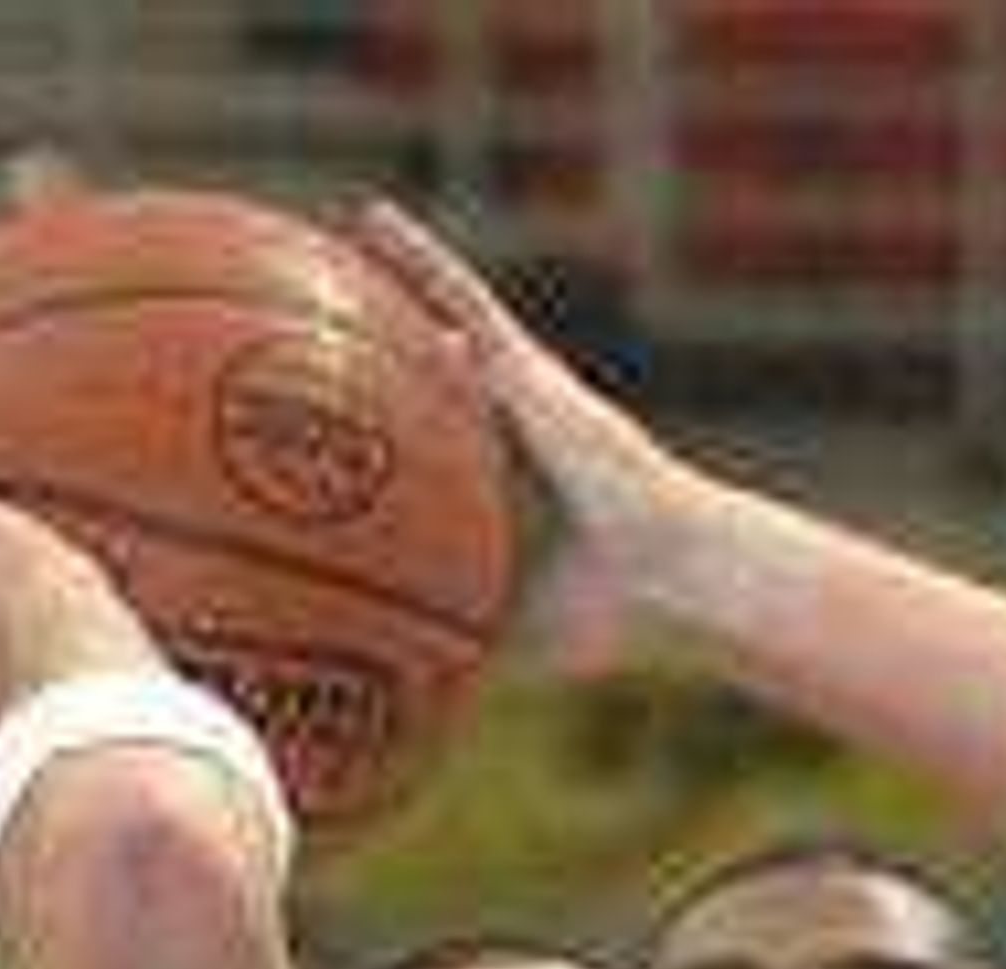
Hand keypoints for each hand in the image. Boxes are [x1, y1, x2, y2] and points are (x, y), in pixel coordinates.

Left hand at [350, 203, 717, 670]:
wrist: (666, 573)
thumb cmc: (614, 617)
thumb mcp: (518, 639)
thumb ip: (467, 652)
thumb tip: (408, 712)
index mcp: (517, 489)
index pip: (451, 452)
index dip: (411, 433)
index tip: (362, 423)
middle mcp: (517, 429)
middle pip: (444, 375)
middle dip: (399, 347)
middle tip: (339, 320)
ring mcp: (523, 392)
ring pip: (449, 319)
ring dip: (403, 278)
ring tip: (349, 233)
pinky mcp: (527, 369)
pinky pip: (462, 299)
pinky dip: (418, 258)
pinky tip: (371, 220)